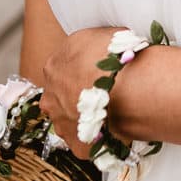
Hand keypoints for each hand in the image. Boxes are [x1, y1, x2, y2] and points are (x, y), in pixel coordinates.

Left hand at [39, 27, 119, 156]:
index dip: (81, 70)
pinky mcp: (78, 146)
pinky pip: (88, 142)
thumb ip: (90, 43)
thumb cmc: (117, 58)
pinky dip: (99, 138)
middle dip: (78, 97)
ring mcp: (62, 124)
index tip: (97, 72)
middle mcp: (50, 98)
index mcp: (52, 68)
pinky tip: (116, 129)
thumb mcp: (100, 34)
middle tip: (104, 93)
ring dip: (87, 118)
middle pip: (61, 98)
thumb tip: (97, 46)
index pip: (62, 69)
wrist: (130, 89)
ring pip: (73, 121)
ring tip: (113, 112)